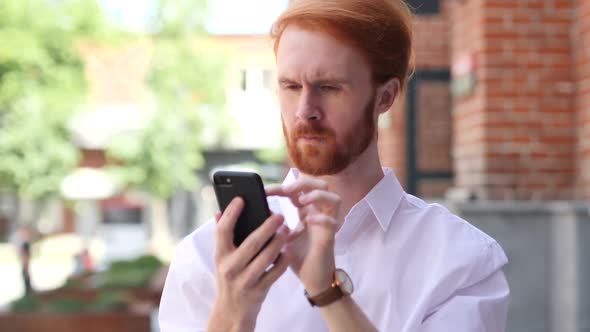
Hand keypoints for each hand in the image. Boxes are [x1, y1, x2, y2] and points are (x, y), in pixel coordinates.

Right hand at [208, 197, 290, 331]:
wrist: (232, 311)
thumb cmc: (229, 278)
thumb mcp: (221, 259)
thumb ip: (222, 237)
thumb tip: (219, 212)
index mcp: (220, 256)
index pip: (222, 231)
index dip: (231, 214)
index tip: (241, 199)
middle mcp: (230, 268)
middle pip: (251, 243)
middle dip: (266, 227)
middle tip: (279, 215)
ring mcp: (245, 281)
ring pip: (266, 257)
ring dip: (279, 241)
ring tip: (287, 229)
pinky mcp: (259, 290)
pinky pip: (275, 272)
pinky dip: (284, 260)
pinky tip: (290, 249)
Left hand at [266, 177, 341, 294]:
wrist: (312, 281)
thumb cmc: (298, 258)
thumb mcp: (281, 239)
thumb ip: (272, 225)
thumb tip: (258, 213)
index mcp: (307, 212)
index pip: (298, 190)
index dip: (281, 187)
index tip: (264, 191)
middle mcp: (319, 214)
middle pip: (321, 185)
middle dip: (304, 183)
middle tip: (286, 190)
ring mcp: (327, 225)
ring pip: (334, 198)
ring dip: (317, 195)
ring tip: (300, 201)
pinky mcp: (330, 238)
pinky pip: (332, 221)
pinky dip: (322, 217)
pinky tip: (309, 221)